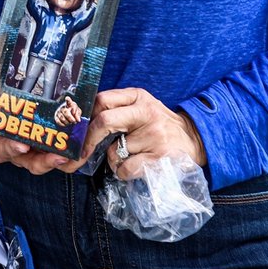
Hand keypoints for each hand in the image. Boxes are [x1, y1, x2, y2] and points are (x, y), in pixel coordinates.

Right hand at [0, 98, 69, 175]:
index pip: (4, 151)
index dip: (12, 149)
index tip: (21, 145)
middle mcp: (19, 152)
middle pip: (33, 163)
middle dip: (45, 161)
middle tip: (57, 155)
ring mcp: (36, 149)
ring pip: (50, 159)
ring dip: (63, 157)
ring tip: (75, 151)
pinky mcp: (51, 142)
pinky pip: (62, 148)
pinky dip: (72, 145)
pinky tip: (82, 138)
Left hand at [54, 87, 207, 179]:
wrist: (194, 140)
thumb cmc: (157, 125)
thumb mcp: (139, 108)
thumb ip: (115, 110)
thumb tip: (78, 127)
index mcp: (137, 96)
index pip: (102, 100)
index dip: (84, 117)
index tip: (73, 132)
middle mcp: (146, 112)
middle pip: (104, 122)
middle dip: (87, 142)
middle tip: (79, 155)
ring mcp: (154, 134)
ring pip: (115, 151)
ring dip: (114, 160)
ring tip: (130, 156)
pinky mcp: (160, 156)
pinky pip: (126, 168)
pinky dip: (124, 172)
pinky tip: (137, 166)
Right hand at [54, 97, 81, 125]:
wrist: (69, 115)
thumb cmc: (74, 112)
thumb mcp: (78, 112)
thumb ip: (78, 114)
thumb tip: (78, 120)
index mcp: (69, 104)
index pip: (68, 101)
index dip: (68, 100)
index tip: (67, 98)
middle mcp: (63, 107)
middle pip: (65, 112)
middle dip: (70, 118)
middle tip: (74, 122)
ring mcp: (58, 111)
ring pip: (62, 117)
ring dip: (67, 122)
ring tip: (71, 123)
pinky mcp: (56, 116)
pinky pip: (58, 121)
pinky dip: (63, 124)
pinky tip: (66, 125)